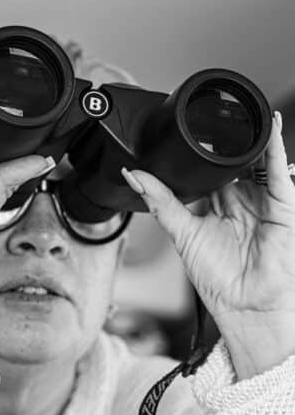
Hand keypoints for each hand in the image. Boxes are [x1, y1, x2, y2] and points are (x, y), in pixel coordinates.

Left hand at [122, 111, 294, 378]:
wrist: (243, 305)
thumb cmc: (217, 279)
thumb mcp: (181, 232)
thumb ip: (160, 201)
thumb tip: (134, 175)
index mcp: (218, 206)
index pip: (209, 171)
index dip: (200, 152)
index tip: (184, 129)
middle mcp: (243, 201)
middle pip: (233, 163)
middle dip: (223, 141)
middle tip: (211, 113)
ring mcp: (263, 202)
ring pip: (257, 162)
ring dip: (250, 137)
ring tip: (240, 109)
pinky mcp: (283, 206)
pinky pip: (280, 172)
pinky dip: (275, 149)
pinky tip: (270, 127)